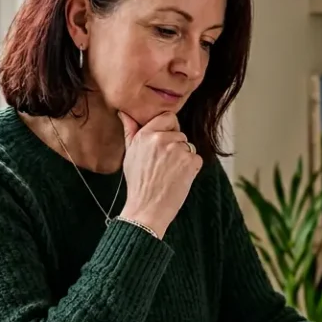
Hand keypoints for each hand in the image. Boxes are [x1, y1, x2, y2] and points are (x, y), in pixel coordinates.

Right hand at [117, 111, 202, 237]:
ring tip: (169, 173)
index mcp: (146, 134)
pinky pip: (196, 158)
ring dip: (183, 158)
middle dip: (175, 146)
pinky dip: (191, 168)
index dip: (169, 128)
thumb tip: (125, 113)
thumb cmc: (138, 183)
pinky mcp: (190, 161)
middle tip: (163, 165)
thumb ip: (130, 131)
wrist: (147, 208)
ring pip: (188, 146)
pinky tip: (178, 178)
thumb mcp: (130, 154)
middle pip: (180, 133)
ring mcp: (177, 150)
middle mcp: (162, 139)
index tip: (165, 142)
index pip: (168, 117)